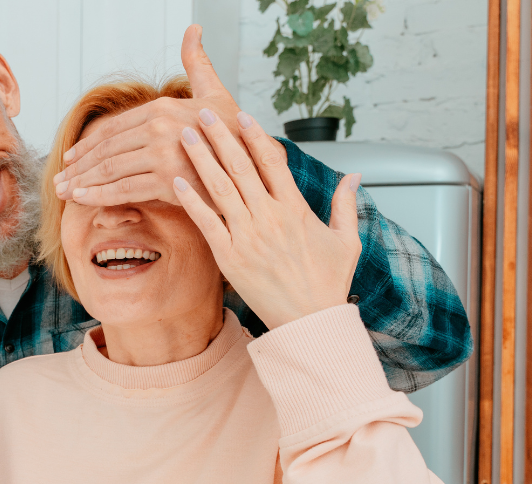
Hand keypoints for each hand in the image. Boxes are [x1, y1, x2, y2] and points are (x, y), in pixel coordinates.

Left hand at [53, 24, 285, 206]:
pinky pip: (124, 190)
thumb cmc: (233, 132)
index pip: (113, 128)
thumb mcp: (214, 92)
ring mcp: (163, 154)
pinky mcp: (168, 180)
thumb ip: (197, 63)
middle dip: (78, 166)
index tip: (71, 157)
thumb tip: (193, 29)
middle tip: (59, 178)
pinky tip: (81, 200)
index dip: (88, 144)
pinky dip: (98, 196)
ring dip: (82, 182)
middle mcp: (160, 128)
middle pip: (106, 150)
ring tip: (64, 192)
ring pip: (110, 170)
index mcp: (163, 108)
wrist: (258, 165)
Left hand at [173, 109, 361, 328]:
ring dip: (201, 158)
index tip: (242, 116)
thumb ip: (346, 205)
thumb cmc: (327, 285)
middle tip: (204, 113)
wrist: (310, 323)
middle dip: (221, 137)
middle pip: (241, 167)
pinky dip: (191, 199)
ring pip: (220, 188)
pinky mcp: (229, 257)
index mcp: (296, 210)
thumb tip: (354, 176)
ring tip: (185, 136)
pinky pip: (207, 222)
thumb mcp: (347, 241)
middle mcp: (270, 218)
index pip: (273, 162)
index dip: (256, 136)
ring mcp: (248, 237)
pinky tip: (176, 180)